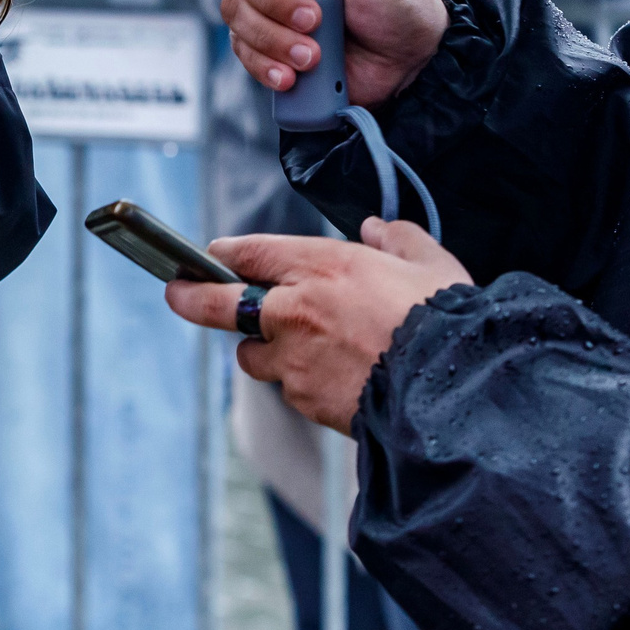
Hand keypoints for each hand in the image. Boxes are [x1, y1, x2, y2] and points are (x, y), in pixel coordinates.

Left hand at [166, 219, 470, 432]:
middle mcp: (295, 309)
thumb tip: (377, 230)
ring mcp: (294, 358)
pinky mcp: (304, 399)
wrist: (454, 394)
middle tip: (175, 292)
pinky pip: (288, 388)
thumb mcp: (432, 264)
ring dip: (265, 350)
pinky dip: (300, 383)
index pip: (250, 252)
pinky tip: (336, 381)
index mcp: (322, 266)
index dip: (226, 253)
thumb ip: (399, 240)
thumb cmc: (447, 323)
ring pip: (253, 354)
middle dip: (189, 296)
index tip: (211, 256)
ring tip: (298, 349)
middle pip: (219, 301)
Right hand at [221, 0, 446, 105]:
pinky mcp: (265, 40)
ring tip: (312, 57)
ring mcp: (268, 2)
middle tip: (316, 20)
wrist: (409, 62)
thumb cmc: (399, 0)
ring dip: (271, 36)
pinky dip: (264, 64)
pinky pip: (242, 47)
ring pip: (235, 7)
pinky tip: (292, 76)